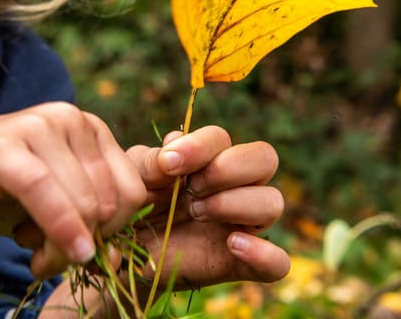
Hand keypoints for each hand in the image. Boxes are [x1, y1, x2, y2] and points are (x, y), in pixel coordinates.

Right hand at [0, 102, 146, 277]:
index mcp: (89, 128)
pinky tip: (44, 260)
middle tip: (52, 261)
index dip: (116, 232)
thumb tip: (116, 260)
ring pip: (82, 203)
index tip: (86, 251)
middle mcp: (69, 119)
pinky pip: (45, 193)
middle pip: (110, 201)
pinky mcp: (3, 146)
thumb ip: (88, 227)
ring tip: (37, 260)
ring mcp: (36, 127)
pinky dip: (56, 230)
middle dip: (87, 244)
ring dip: (62, 250)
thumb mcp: (54, 208)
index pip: (133, 189)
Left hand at [128, 126, 290, 288]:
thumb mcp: (132, 179)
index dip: (200, 146)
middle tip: (192, 188)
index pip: (222, 138)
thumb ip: (151, 161)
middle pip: (265, 157)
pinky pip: (277, 262)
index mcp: (208, 160)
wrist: (123, 257)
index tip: (169, 164)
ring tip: (196, 213)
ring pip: (272, 202)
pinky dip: (265, 254)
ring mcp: (241, 224)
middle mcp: (234, 187)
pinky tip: (232, 244)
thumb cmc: (132, 208)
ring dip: (234, 203)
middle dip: (227, 168)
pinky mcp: (240, 263)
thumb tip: (176, 142)